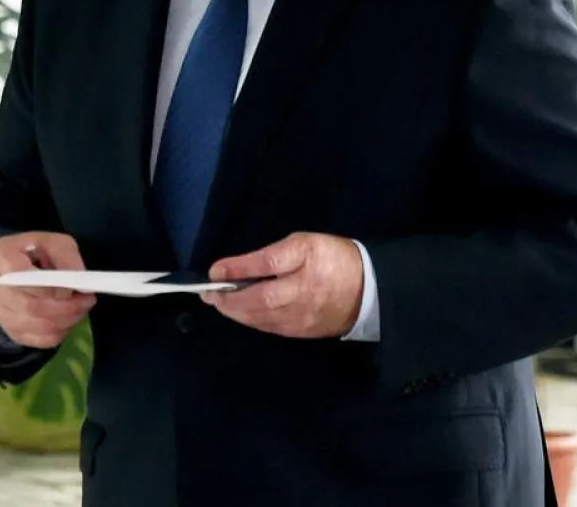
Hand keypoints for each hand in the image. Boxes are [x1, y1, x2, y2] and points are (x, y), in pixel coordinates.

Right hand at [0, 232, 94, 348]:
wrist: (23, 265)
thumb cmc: (39, 251)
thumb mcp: (57, 242)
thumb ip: (67, 257)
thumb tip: (77, 283)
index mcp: (1, 256)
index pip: (20, 275)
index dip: (48, 286)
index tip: (70, 288)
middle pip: (29, 306)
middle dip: (65, 307)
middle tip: (87, 301)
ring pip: (35, 326)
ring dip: (66, 320)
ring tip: (81, 308)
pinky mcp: (10, 329)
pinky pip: (37, 340)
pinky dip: (59, 333)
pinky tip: (68, 320)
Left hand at [203, 233, 362, 338]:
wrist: (369, 289)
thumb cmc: (333, 257)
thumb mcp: (305, 243)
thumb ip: (272, 255)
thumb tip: (237, 269)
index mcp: (305, 264)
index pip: (265, 266)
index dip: (237, 269)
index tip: (214, 270)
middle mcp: (302, 294)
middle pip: (257, 300)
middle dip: (228, 299)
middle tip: (208, 293)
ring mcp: (302, 318)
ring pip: (260, 318)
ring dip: (235, 312)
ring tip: (219, 303)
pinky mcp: (302, 332)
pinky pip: (269, 328)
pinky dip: (251, 320)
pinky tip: (241, 313)